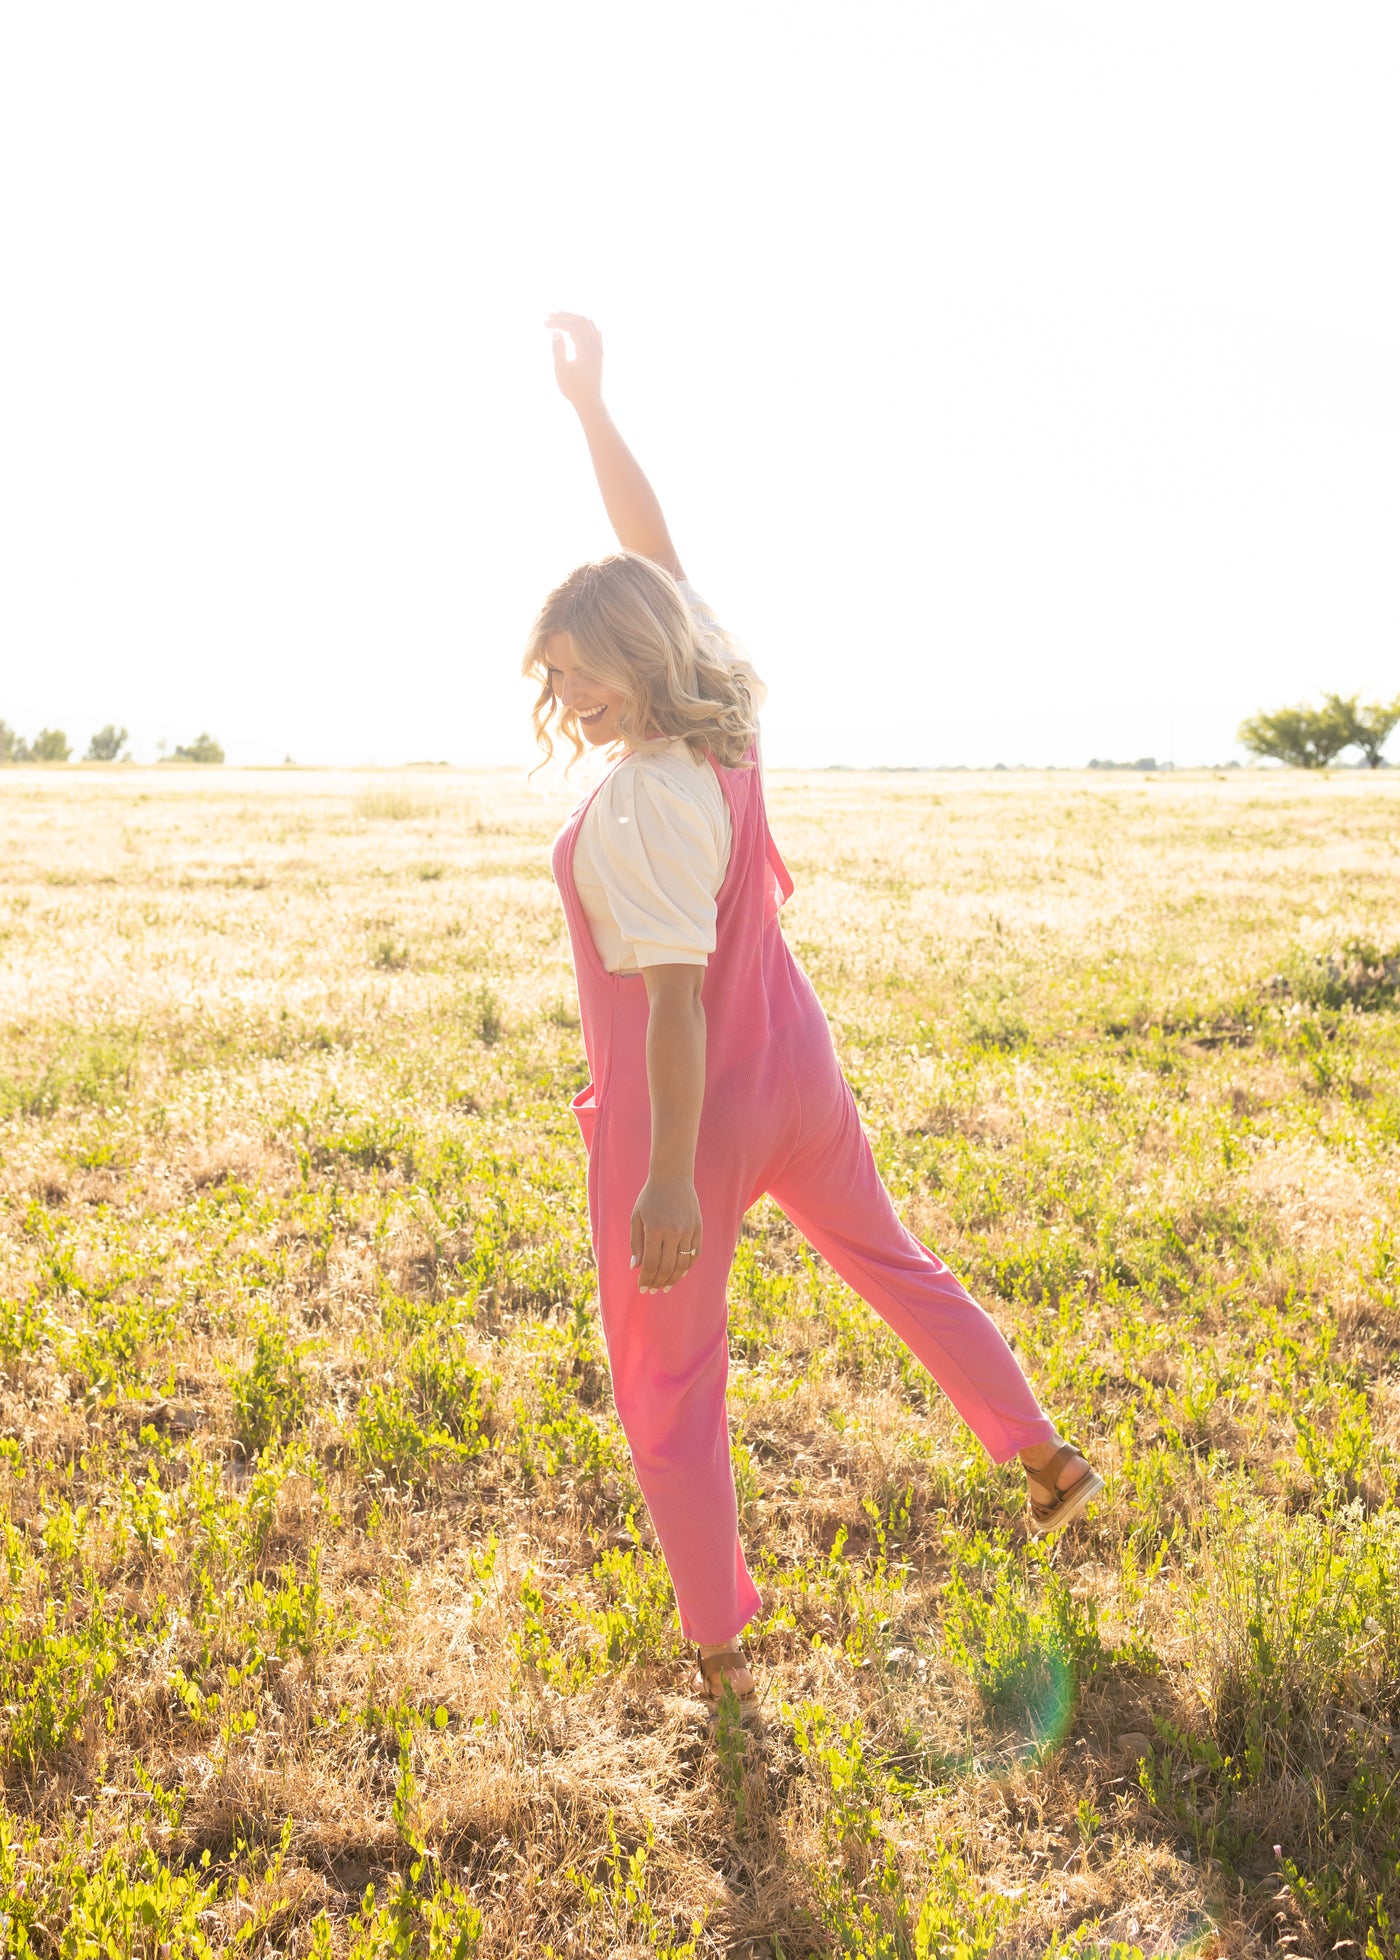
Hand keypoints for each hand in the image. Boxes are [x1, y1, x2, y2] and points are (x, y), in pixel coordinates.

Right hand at [546, 311, 603, 411]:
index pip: (573, 326)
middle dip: (565, 315)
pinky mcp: (599, 351)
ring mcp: (599, 348)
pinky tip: (574, 325)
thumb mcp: (561, 371)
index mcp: (587, 351)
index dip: (558, 322)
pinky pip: (594, 330)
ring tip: (559, 316)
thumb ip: (558, 350)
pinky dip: (583, 324)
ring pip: (589, 324)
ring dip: (574, 317)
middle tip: (549, 315)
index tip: (544, 323)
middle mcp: (596, 347)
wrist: (590, 402)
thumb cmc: (574, 390)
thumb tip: (555, 332)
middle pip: (581, 320)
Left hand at [629, 1173, 702, 1293]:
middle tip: (653, 1290)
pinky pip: (694, 1253)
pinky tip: (679, 1273)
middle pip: (667, 1267)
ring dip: (674, 1279)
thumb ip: (635, 1243)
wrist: (673, 1177)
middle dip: (658, 1283)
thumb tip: (636, 1267)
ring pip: (683, 1264)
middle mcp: (673, 1232)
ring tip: (666, 1286)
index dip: (646, 1279)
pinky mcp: (698, 1228)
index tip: (642, 1288)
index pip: (651, 1264)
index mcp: (655, 1230)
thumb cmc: (650, 1197)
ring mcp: (688, 1231)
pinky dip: (687, 1266)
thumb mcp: (636, 1217)